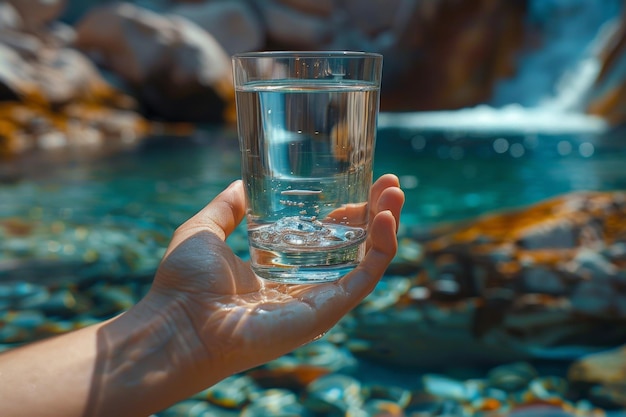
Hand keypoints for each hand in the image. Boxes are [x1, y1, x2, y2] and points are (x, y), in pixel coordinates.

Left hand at [147, 174, 403, 376]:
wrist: (177, 323)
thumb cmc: (184, 285)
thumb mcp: (207, 230)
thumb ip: (227, 208)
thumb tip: (244, 184)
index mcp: (281, 272)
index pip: (327, 241)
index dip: (347, 214)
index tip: (358, 187)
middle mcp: (304, 287)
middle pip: (354, 248)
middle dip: (375, 214)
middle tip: (389, 183)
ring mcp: (317, 301)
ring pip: (366, 261)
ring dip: (386, 226)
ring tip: (396, 191)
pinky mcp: (324, 312)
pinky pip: (364, 279)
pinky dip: (381, 249)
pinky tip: (386, 218)